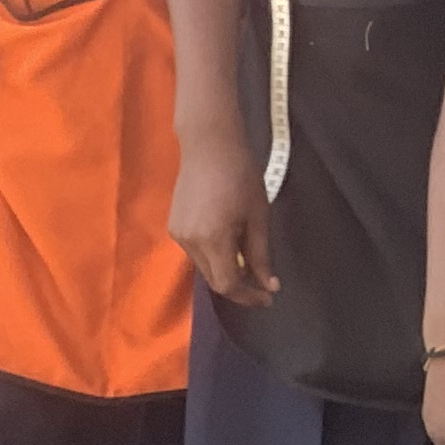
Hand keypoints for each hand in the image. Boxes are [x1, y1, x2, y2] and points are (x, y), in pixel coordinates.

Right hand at [168, 124, 277, 308]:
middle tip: (264, 286)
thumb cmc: (241, 176)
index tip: (269, 298)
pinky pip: (197, 252)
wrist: (209, 146)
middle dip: (239, 286)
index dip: (249, 296)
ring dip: (227, 271)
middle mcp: (188, 242)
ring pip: (205, 267)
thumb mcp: (258, 217)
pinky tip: (231, 244)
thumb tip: (270, 285)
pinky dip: (215, 256)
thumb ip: (261, 254)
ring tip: (250, 261)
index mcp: (211, 239)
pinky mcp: (174, 227)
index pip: (228, 284)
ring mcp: (177, 234)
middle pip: (214, 279)